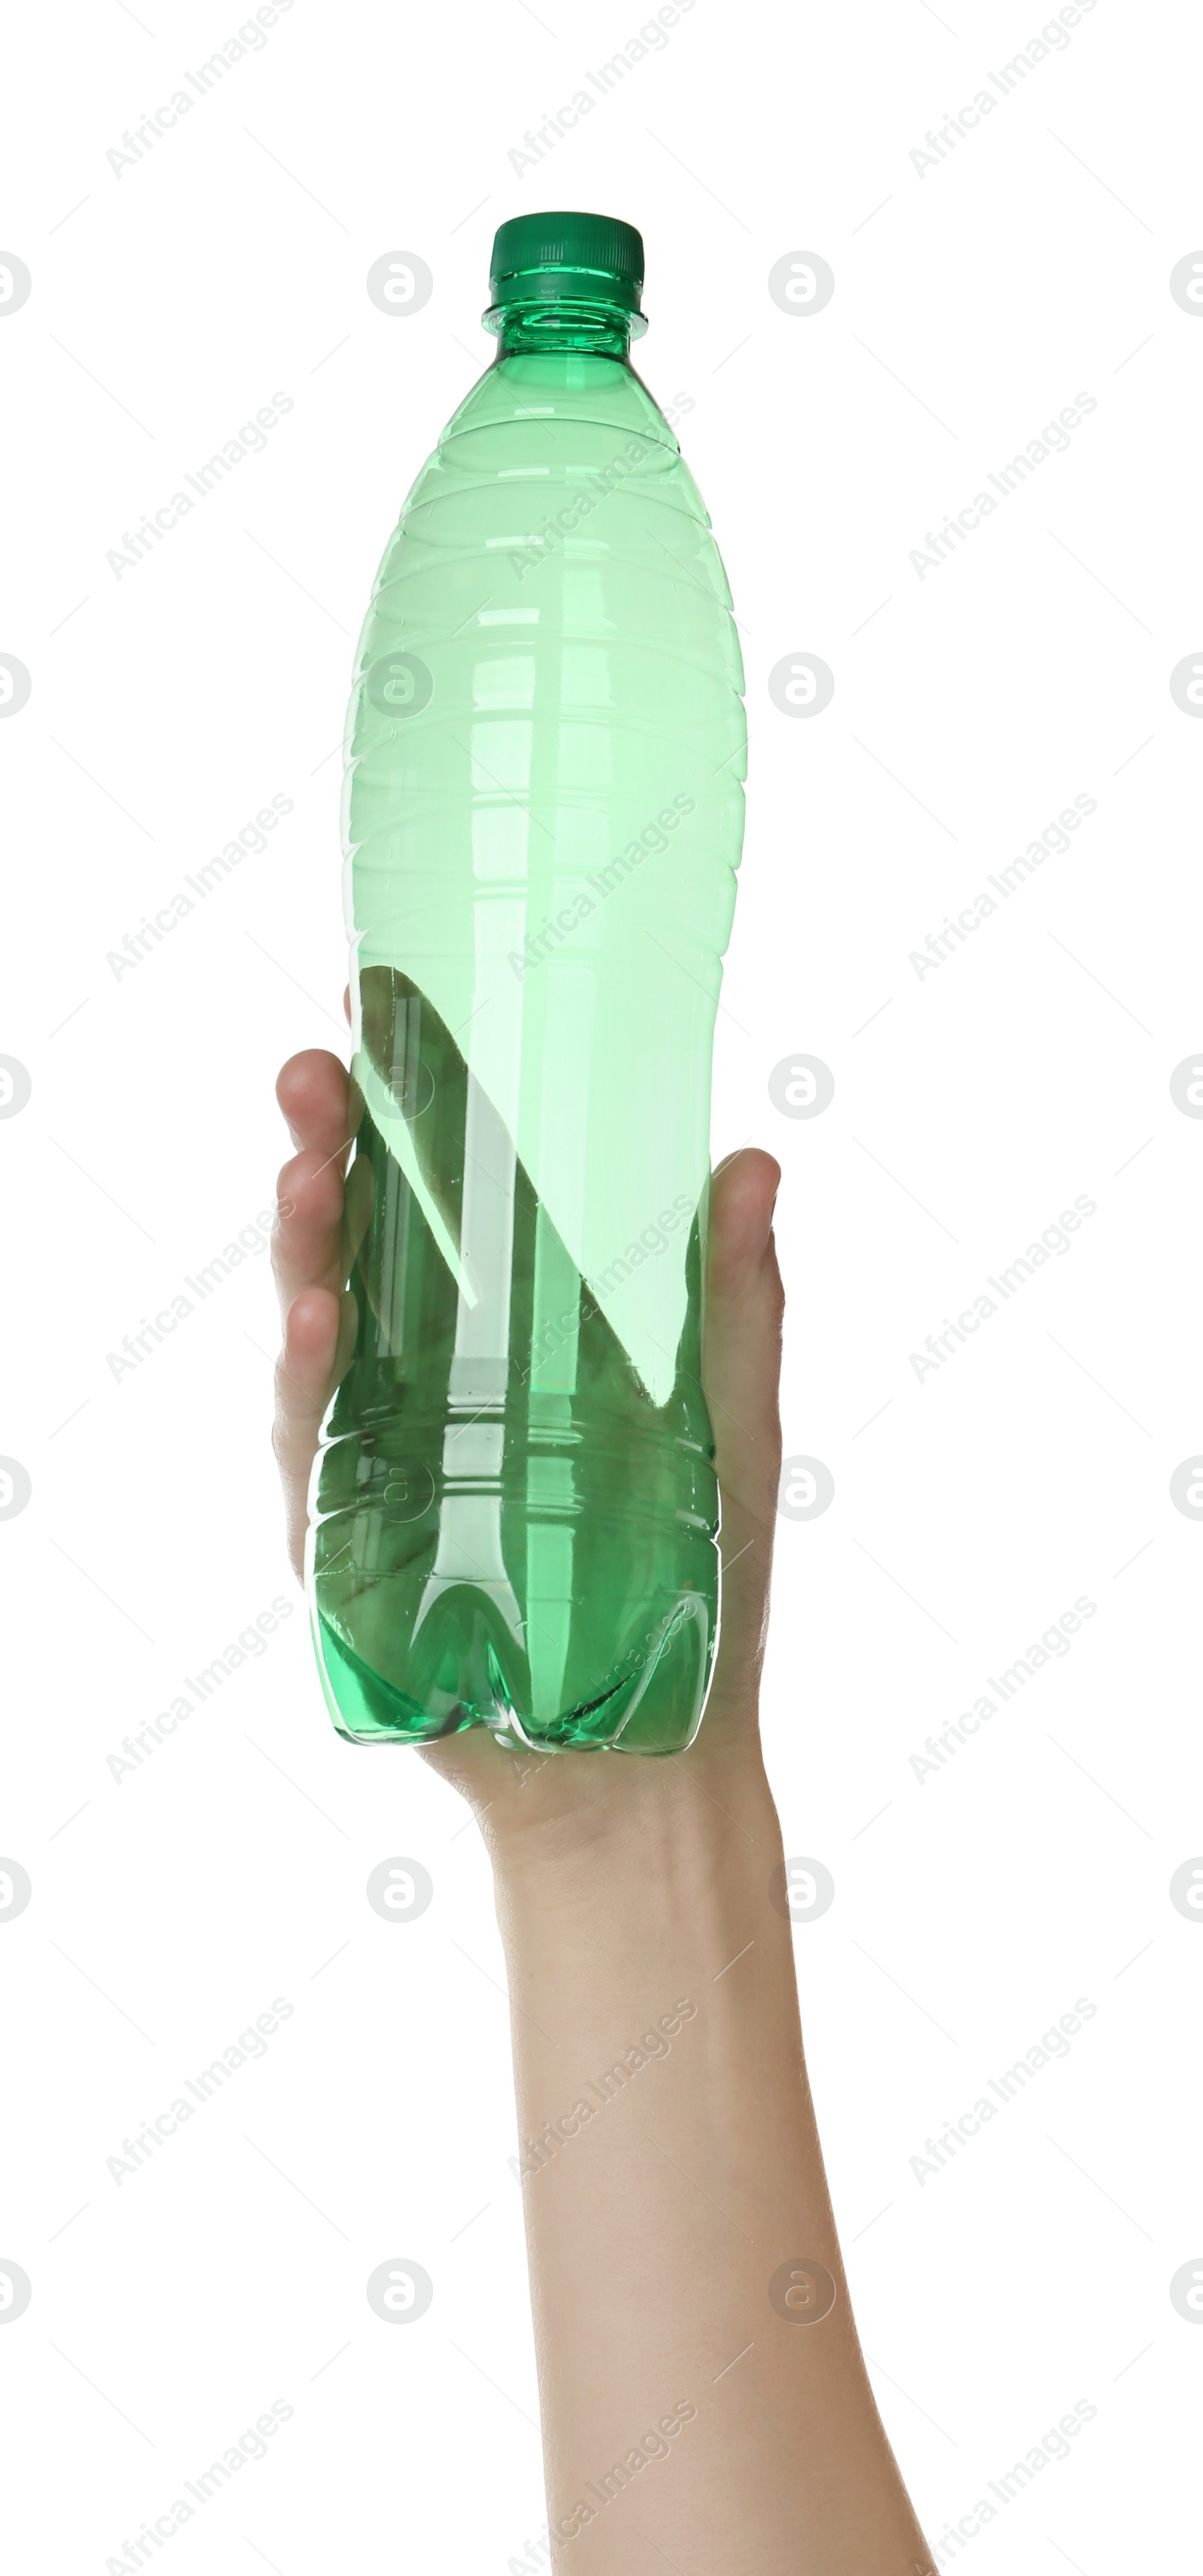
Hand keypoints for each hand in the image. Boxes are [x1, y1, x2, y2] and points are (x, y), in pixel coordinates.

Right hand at [272, 1042, 783, 1862]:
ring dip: (303, 1251)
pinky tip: (317, 1322)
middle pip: (360, 1246)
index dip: (407, 1109)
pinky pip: (316, 1455)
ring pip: (316, 1335)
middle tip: (317, 1068)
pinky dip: (311, 1384)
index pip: (442, 1199)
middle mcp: (425, 1381)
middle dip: (330, 1152)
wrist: (652, 1763)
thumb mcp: (733, 1429)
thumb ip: (735, 1302)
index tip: (384, 1009)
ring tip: (306, 1171)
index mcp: (508, 1334)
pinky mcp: (348, 1546)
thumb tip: (751, 1154)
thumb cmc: (695, 1592)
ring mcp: (376, 1460)